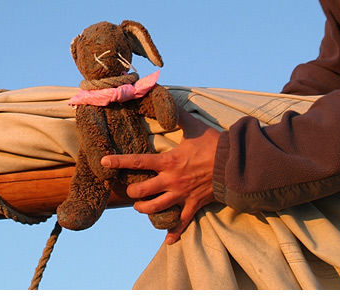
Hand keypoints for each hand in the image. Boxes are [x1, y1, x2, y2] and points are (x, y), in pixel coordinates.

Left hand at [101, 108, 220, 243]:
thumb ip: (177, 115)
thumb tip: (166, 99)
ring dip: (144, 209)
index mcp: (168, 162)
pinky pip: (181, 223)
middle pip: (142, 192)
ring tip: (140, 206)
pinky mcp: (193, 205)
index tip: (104, 161)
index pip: (137, 162)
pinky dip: (173, 233)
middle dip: (132, 192)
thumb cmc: (213, 144)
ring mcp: (182, 195)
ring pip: (155, 209)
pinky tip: (167, 241)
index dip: (118, 162)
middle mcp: (171, 181)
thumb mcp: (193, 126)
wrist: (235, 164)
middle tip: (130, 189)